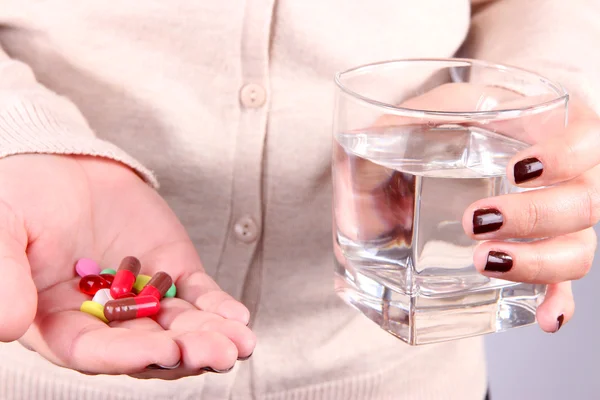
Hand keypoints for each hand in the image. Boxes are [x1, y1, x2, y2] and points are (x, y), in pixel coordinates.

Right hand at [0, 154, 255, 377]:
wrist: (64, 164)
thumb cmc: (23, 197)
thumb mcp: (3, 229)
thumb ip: (4, 276)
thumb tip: (7, 326)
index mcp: (60, 320)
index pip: (94, 351)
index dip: (129, 355)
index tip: (163, 351)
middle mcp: (106, 317)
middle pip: (147, 346)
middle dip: (184, 353)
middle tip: (219, 354)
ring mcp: (144, 295)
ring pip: (179, 326)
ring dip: (210, 337)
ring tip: (240, 344)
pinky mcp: (172, 270)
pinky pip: (198, 294)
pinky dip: (218, 306)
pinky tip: (239, 318)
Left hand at [334, 83, 597, 333]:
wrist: (428, 163)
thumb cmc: (436, 129)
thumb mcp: (421, 115)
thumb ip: (402, 124)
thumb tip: (365, 145)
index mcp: (544, 128)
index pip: (588, 137)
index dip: (566, 156)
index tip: (516, 169)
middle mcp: (563, 176)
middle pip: (585, 203)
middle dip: (535, 216)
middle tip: (475, 220)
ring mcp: (552, 220)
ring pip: (577, 249)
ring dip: (539, 262)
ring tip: (486, 262)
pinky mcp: (535, 252)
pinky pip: (560, 283)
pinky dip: (556, 301)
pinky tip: (544, 318)